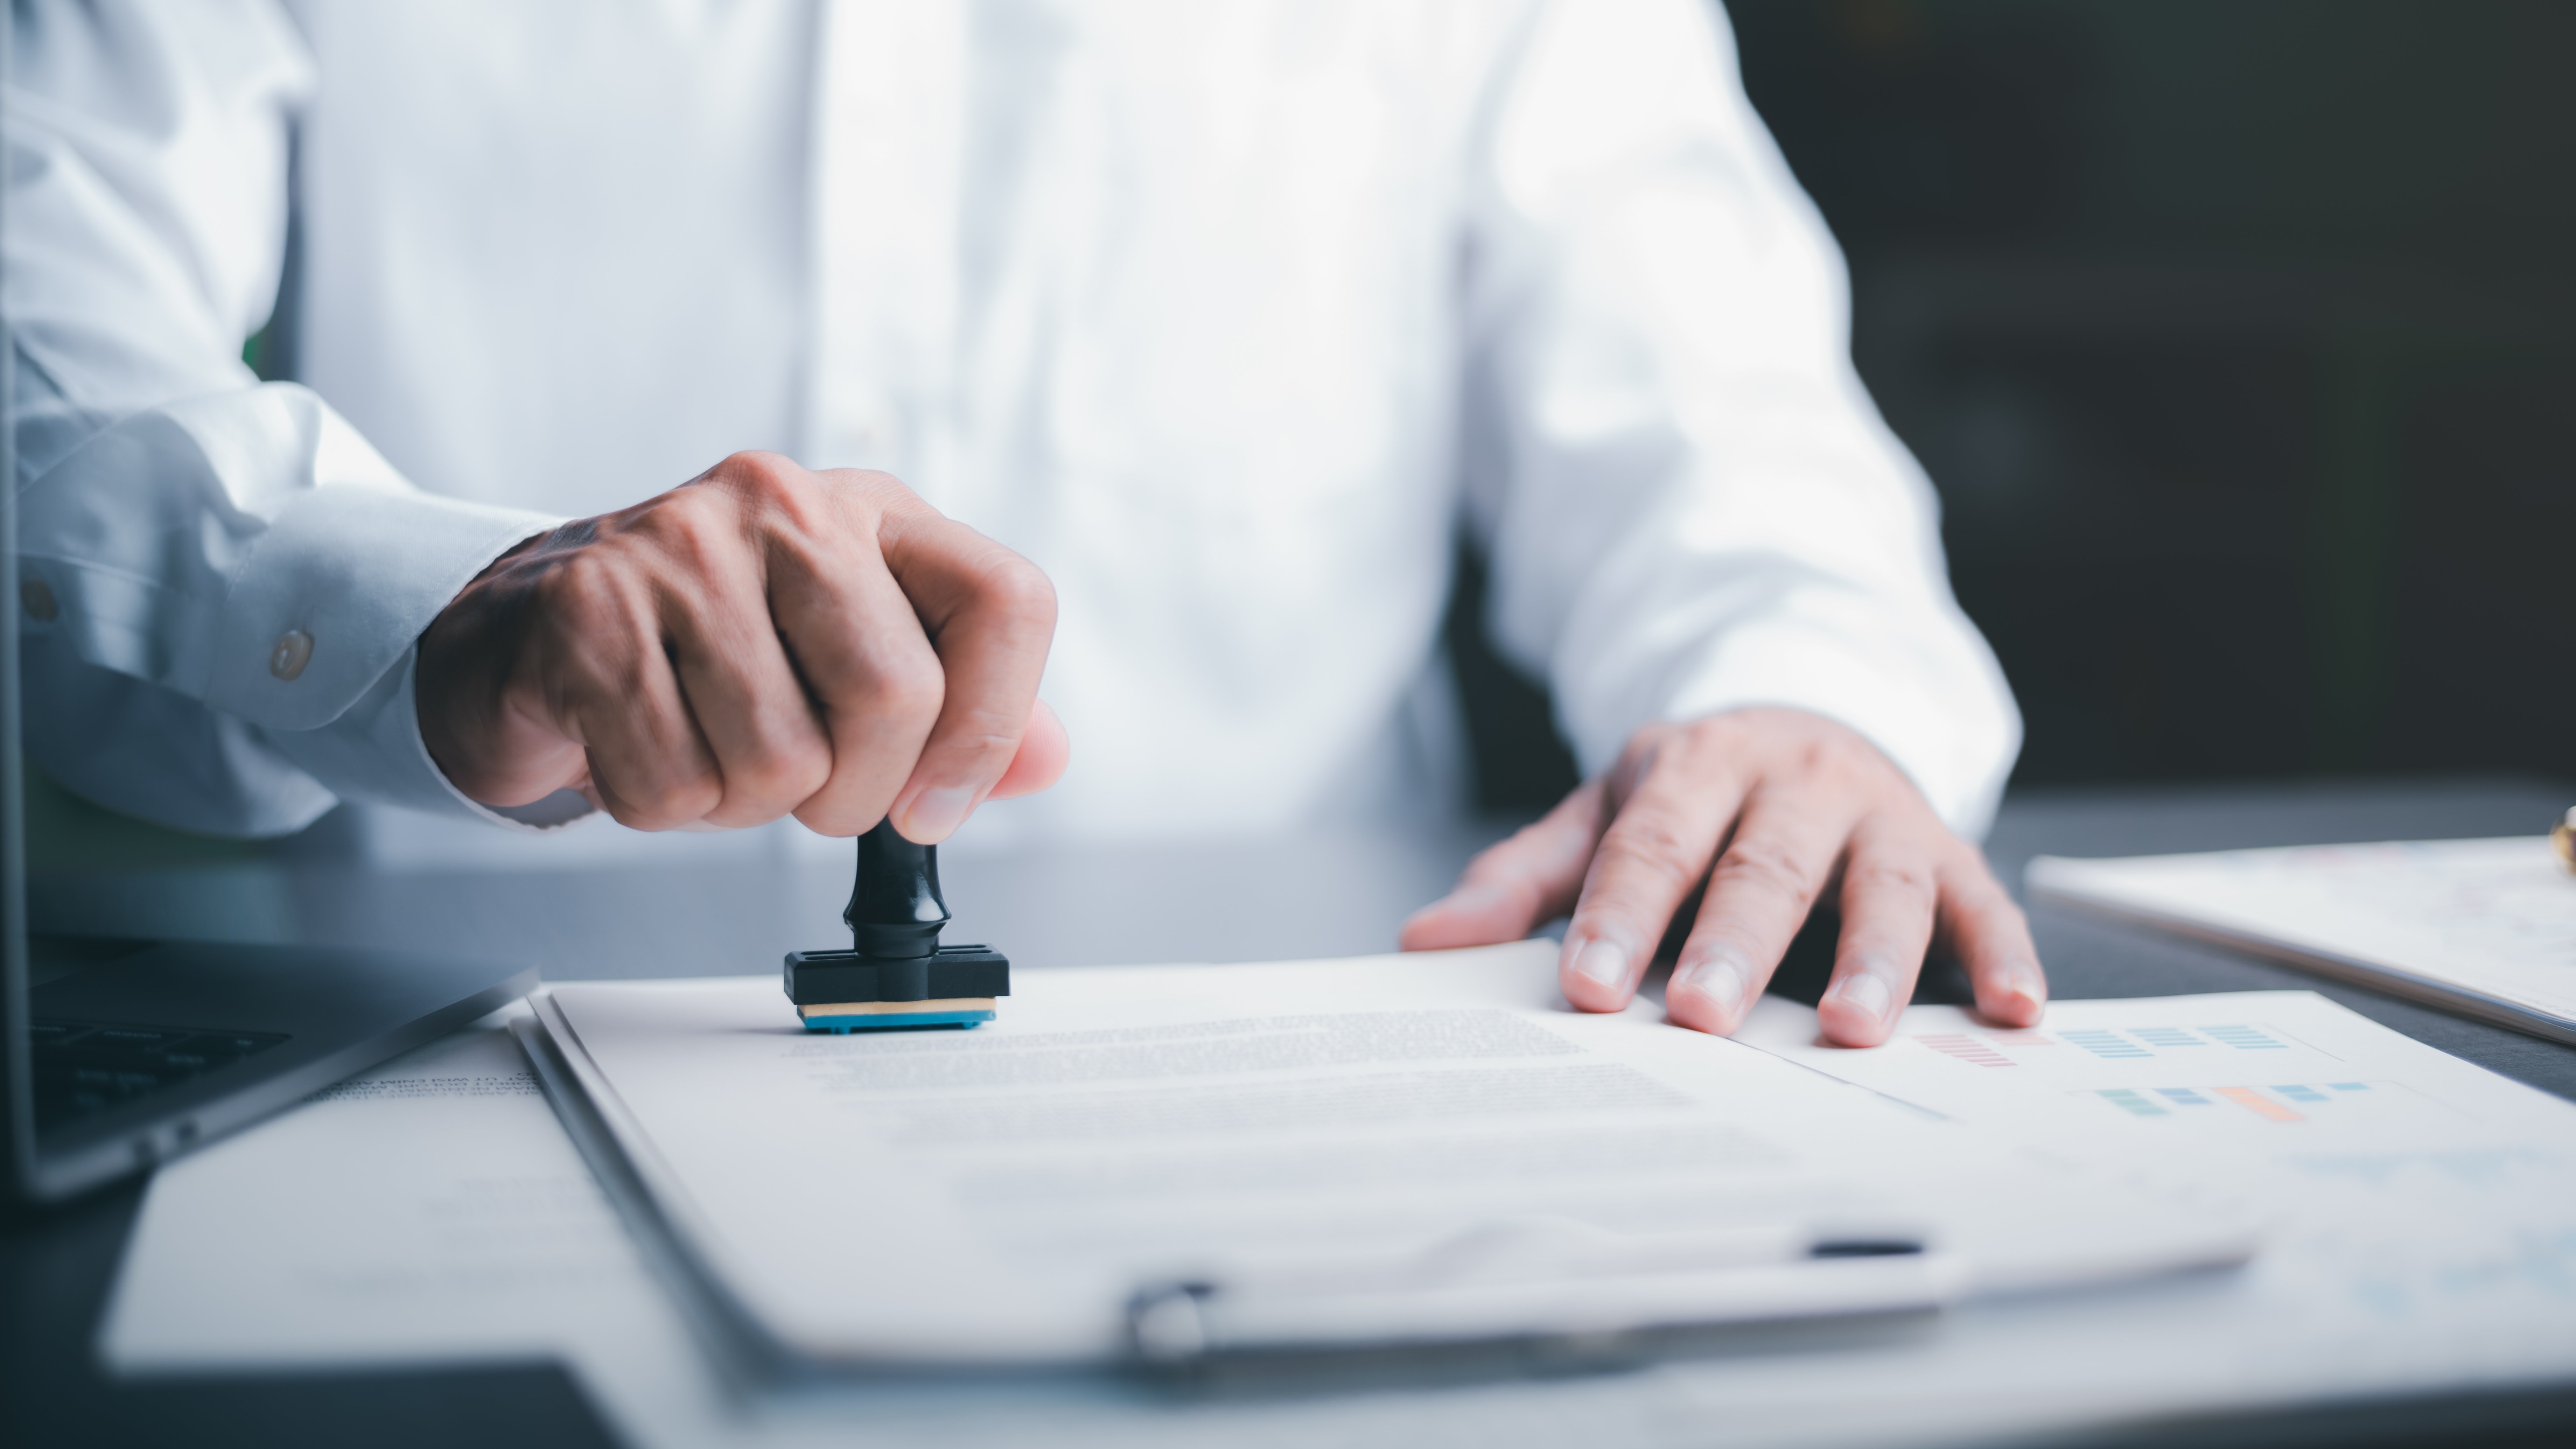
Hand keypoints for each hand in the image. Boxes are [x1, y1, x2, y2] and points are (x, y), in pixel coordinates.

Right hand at [418, 452, 1066, 839]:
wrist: (526, 631)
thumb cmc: (705, 652)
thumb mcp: (849, 660)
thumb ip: (960, 712)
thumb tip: (1045, 762)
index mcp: (871, 513)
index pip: (1005, 601)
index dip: (992, 727)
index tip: (938, 805)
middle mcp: (785, 505)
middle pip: (894, 695)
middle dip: (854, 792)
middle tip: (802, 785)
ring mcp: (680, 548)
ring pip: (782, 757)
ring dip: (746, 804)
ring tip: (705, 747)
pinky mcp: (588, 612)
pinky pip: (675, 783)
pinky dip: (664, 805)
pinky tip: (639, 745)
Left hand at [1399, 707, 2043, 1045]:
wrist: (1802, 715)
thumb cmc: (1692, 795)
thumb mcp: (1602, 814)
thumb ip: (1523, 879)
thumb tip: (1424, 939)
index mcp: (1696, 765)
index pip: (1650, 847)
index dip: (1616, 917)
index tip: (1584, 984)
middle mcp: (1794, 779)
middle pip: (1763, 865)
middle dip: (1732, 940)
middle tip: (1702, 1011)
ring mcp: (1879, 812)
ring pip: (1885, 882)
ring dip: (1872, 957)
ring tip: (1850, 1028)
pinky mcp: (1950, 845)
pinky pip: (1982, 900)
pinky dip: (2005, 954)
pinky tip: (2013, 1013)